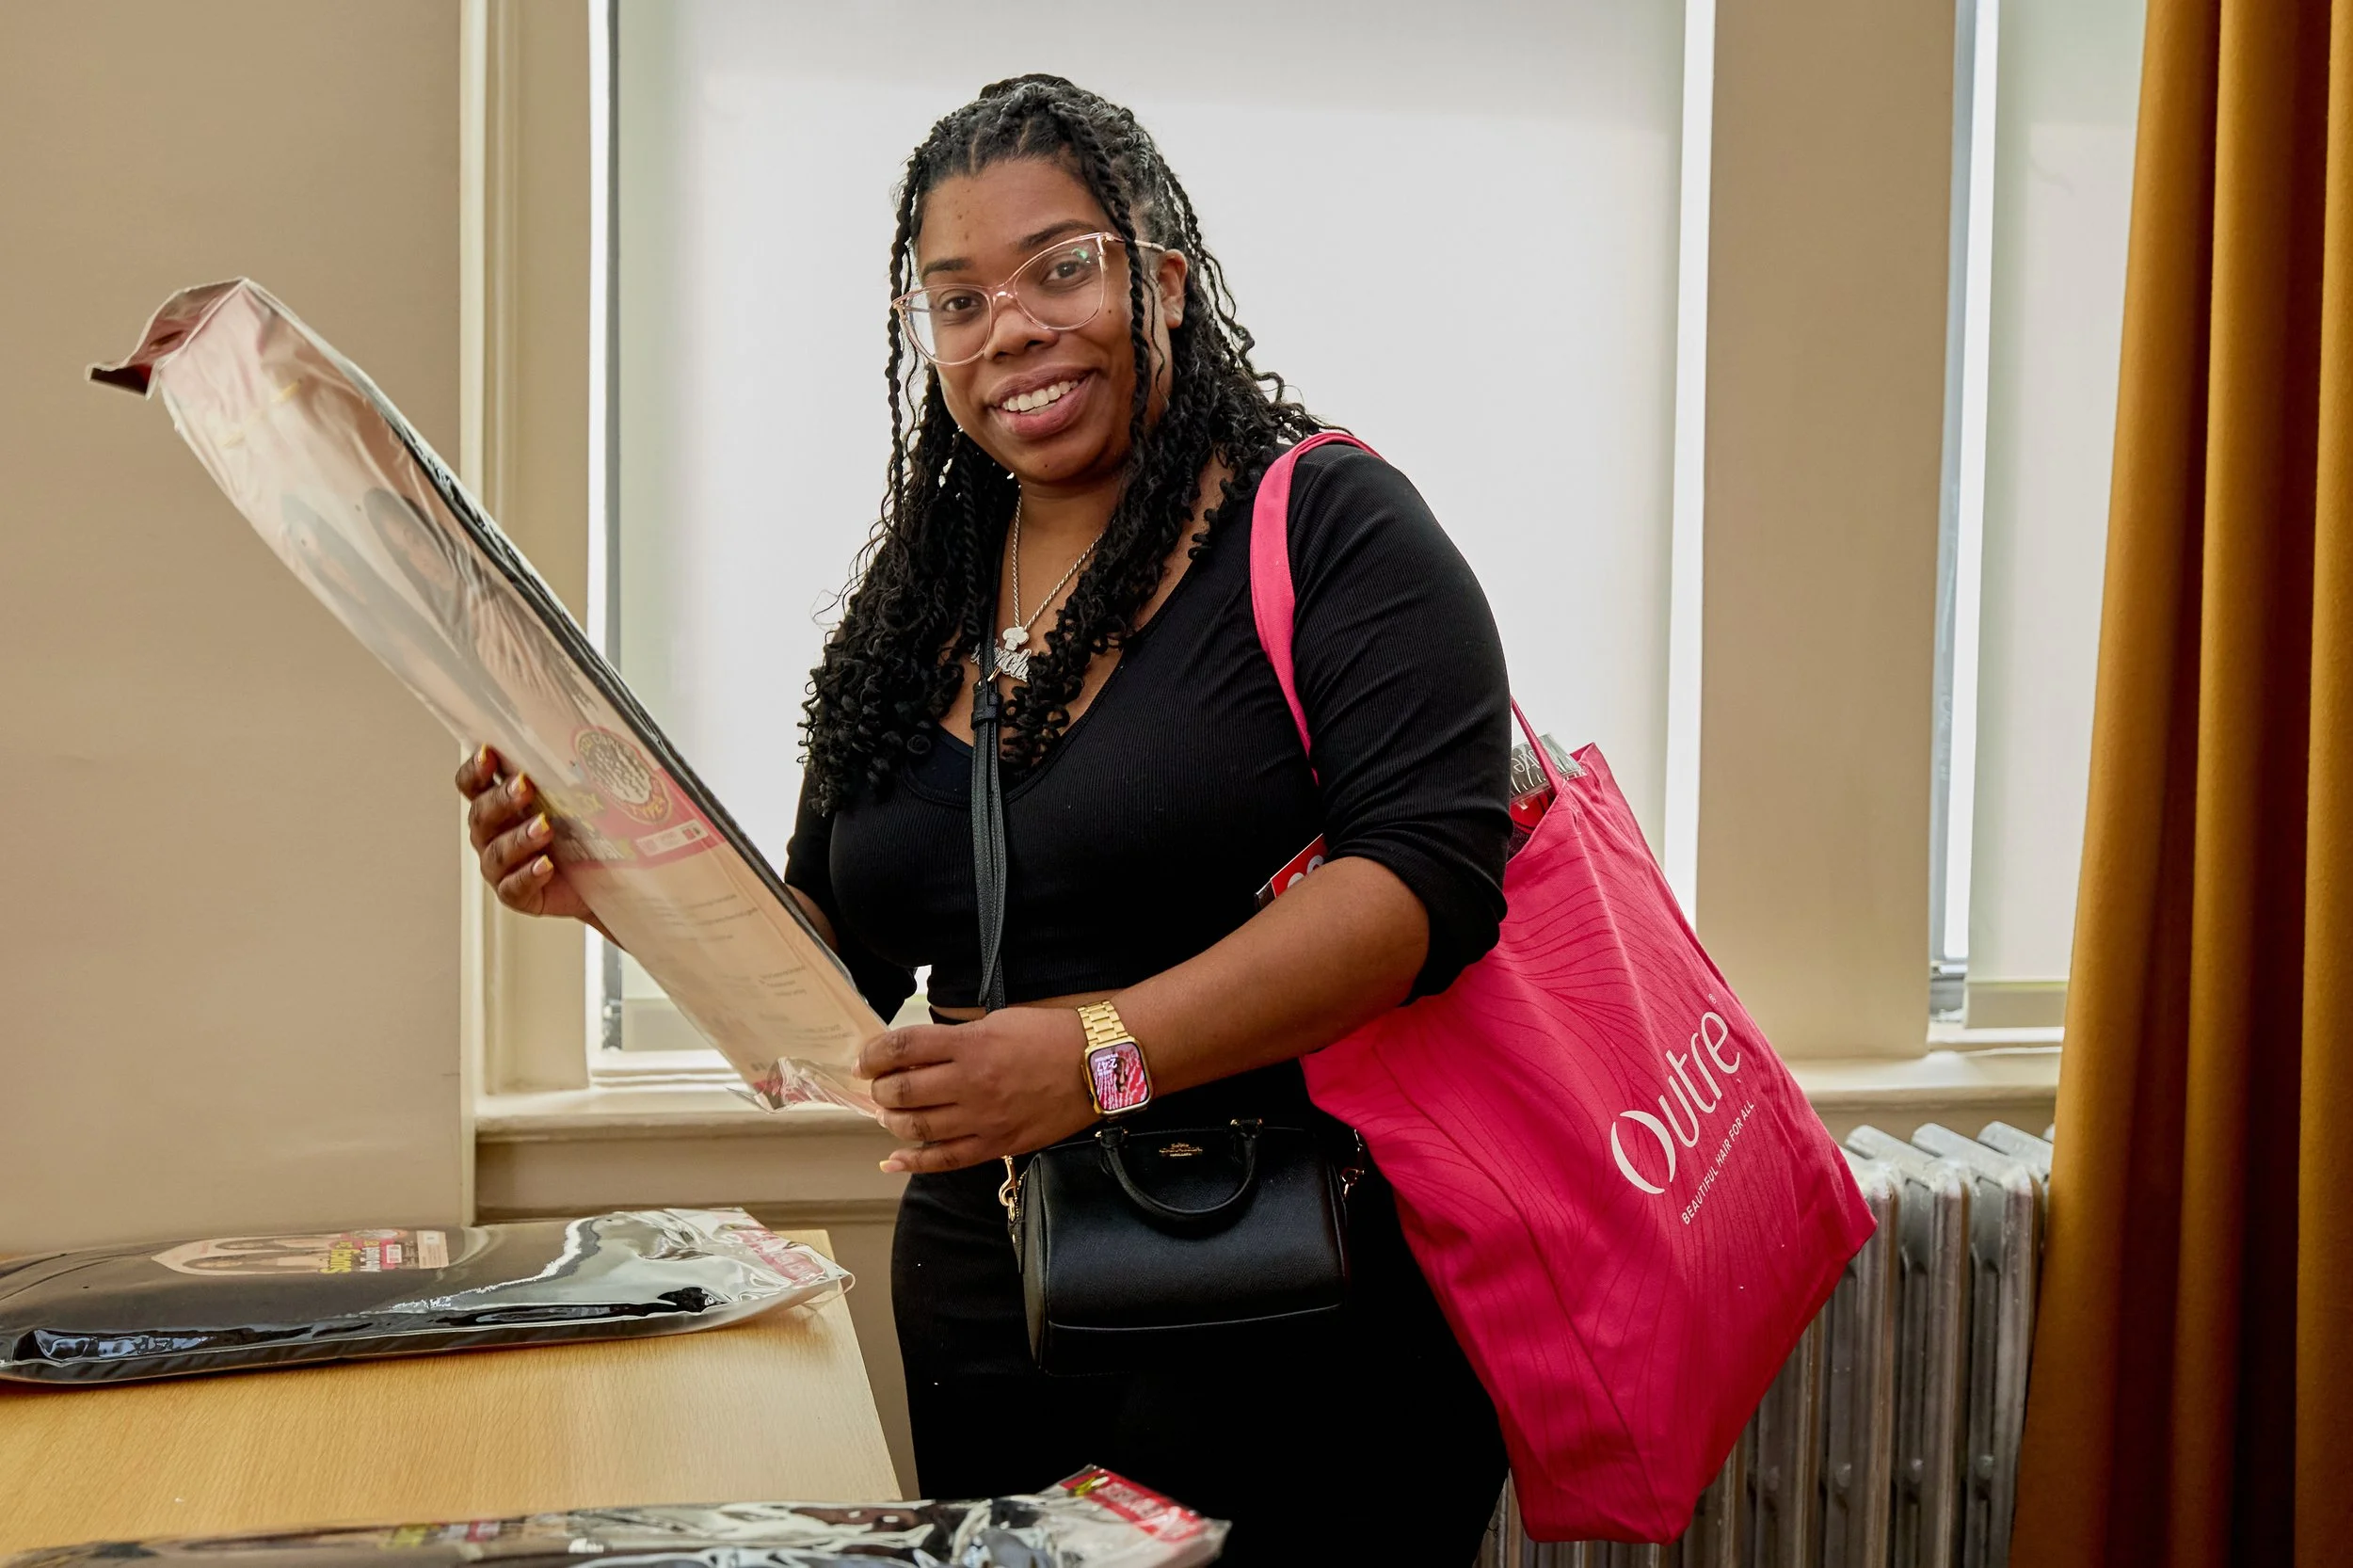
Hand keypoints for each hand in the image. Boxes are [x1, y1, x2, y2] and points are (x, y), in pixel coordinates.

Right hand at [456, 744, 593, 922]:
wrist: (601, 878)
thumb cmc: (577, 832)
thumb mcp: (568, 801)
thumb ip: (558, 780)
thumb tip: (573, 746)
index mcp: (497, 807)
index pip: (473, 785)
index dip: (475, 771)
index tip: (488, 754)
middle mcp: (492, 835)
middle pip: (481, 815)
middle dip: (500, 800)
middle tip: (523, 787)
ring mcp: (501, 867)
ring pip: (497, 852)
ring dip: (519, 838)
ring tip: (544, 828)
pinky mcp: (517, 894)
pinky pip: (514, 887)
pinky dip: (528, 875)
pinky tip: (545, 866)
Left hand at [858, 1006, 1101, 1173]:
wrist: (1097, 1064)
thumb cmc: (1050, 1035)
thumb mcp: (998, 1021)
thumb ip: (956, 1038)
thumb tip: (916, 1052)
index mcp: (971, 1044)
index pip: (903, 1048)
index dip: (874, 1054)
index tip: (865, 1060)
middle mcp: (972, 1083)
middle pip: (903, 1091)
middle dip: (881, 1089)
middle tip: (879, 1087)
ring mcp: (984, 1118)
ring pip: (918, 1128)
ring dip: (893, 1121)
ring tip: (890, 1115)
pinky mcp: (998, 1144)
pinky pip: (946, 1160)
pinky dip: (913, 1162)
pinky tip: (893, 1160)